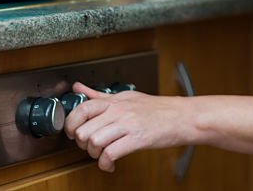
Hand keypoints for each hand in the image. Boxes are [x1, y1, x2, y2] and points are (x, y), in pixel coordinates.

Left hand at [64, 81, 195, 172]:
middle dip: (82, 144)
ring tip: (101, 155)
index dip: (71, 124)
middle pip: (84, 130)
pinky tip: (110, 164)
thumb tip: (79, 88)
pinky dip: (106, 164)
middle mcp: (119, 111)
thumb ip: (99, 95)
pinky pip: (110, 154)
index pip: (82, 108)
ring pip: (94, 142)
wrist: (182, 116)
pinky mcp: (137, 139)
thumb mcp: (126, 97)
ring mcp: (128, 124)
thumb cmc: (157, 109)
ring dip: (94, 155)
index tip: (73, 132)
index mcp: (114, 101)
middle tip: (90, 147)